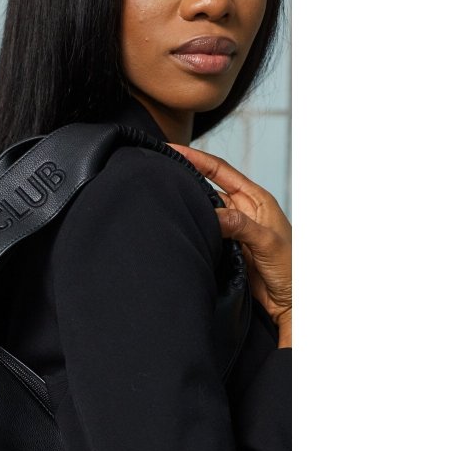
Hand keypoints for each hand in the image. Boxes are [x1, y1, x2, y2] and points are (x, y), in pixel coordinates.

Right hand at [167, 142, 291, 347]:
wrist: (290, 300)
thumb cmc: (291, 270)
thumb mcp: (268, 242)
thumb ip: (241, 226)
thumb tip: (214, 215)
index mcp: (254, 200)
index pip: (220, 171)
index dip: (196, 158)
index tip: (172, 149)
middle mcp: (241, 211)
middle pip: (207, 187)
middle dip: (184, 177)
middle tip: (158, 170)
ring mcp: (231, 229)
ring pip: (203, 211)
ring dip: (186, 205)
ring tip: (161, 197)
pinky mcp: (224, 248)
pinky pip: (203, 233)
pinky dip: (190, 228)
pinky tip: (176, 226)